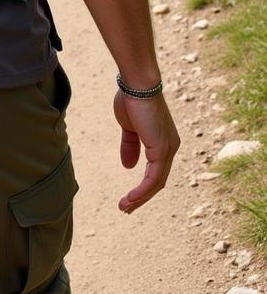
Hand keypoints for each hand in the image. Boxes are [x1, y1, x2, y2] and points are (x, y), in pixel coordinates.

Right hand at [113, 89, 180, 212]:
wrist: (137, 85)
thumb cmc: (132, 100)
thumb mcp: (128, 127)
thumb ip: (129, 146)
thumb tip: (128, 167)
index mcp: (162, 142)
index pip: (155, 171)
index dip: (142, 186)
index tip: (128, 196)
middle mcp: (170, 148)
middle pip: (158, 181)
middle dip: (142, 197)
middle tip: (126, 208)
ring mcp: (167, 150)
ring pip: (157, 183)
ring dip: (140, 198)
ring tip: (124, 207)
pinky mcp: (162, 151)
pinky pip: (153, 178)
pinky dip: (142, 190)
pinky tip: (131, 198)